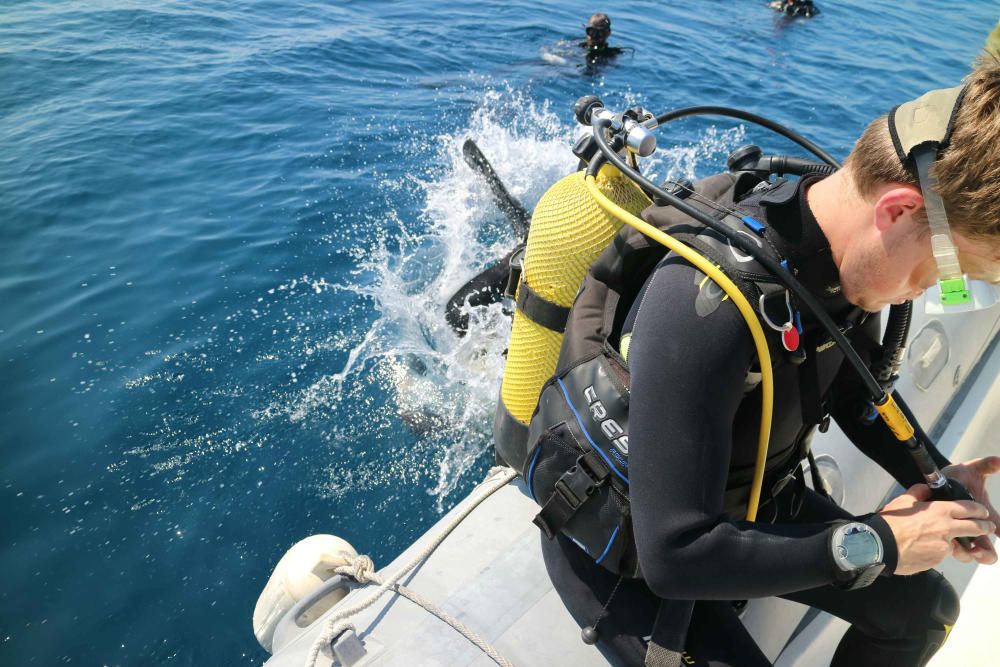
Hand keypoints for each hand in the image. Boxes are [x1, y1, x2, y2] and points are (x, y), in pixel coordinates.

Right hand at [879, 484, 994, 575]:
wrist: (880, 545)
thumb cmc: (891, 522)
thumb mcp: (903, 501)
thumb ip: (918, 492)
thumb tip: (926, 488)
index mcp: (939, 511)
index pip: (968, 509)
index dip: (979, 510)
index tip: (983, 512)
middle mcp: (946, 528)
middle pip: (975, 528)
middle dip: (985, 527)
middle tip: (988, 527)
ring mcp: (944, 546)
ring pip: (957, 544)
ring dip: (955, 542)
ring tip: (942, 541)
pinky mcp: (938, 560)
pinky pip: (941, 554)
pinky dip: (936, 552)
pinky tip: (923, 549)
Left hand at [943, 456, 999, 563]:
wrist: (935, 481)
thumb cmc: (957, 477)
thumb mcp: (972, 469)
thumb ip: (986, 465)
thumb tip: (999, 460)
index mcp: (984, 513)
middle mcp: (974, 526)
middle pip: (987, 550)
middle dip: (986, 554)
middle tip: (978, 550)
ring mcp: (961, 532)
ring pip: (970, 554)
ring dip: (970, 554)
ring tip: (966, 549)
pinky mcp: (947, 534)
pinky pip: (953, 550)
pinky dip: (954, 551)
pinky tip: (949, 545)